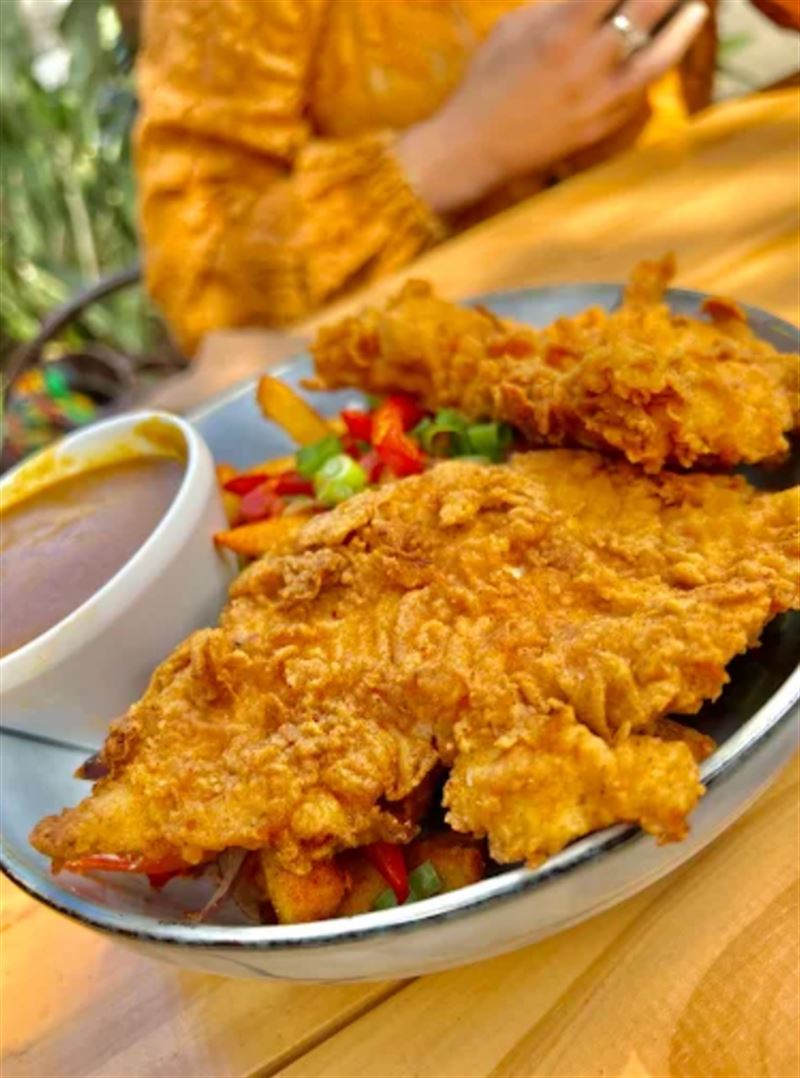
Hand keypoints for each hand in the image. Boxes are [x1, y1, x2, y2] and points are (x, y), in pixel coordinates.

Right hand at [397, 0, 708, 212]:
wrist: (476, 147)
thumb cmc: (487, 81)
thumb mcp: (514, 27)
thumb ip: (558, 2)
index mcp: (561, 31)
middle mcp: (588, 63)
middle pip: (648, 9)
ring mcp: (601, 98)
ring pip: (661, 55)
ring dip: (685, 25)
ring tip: (697, 8)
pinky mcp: (604, 124)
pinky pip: (642, 88)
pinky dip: (659, 63)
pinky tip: (668, 47)